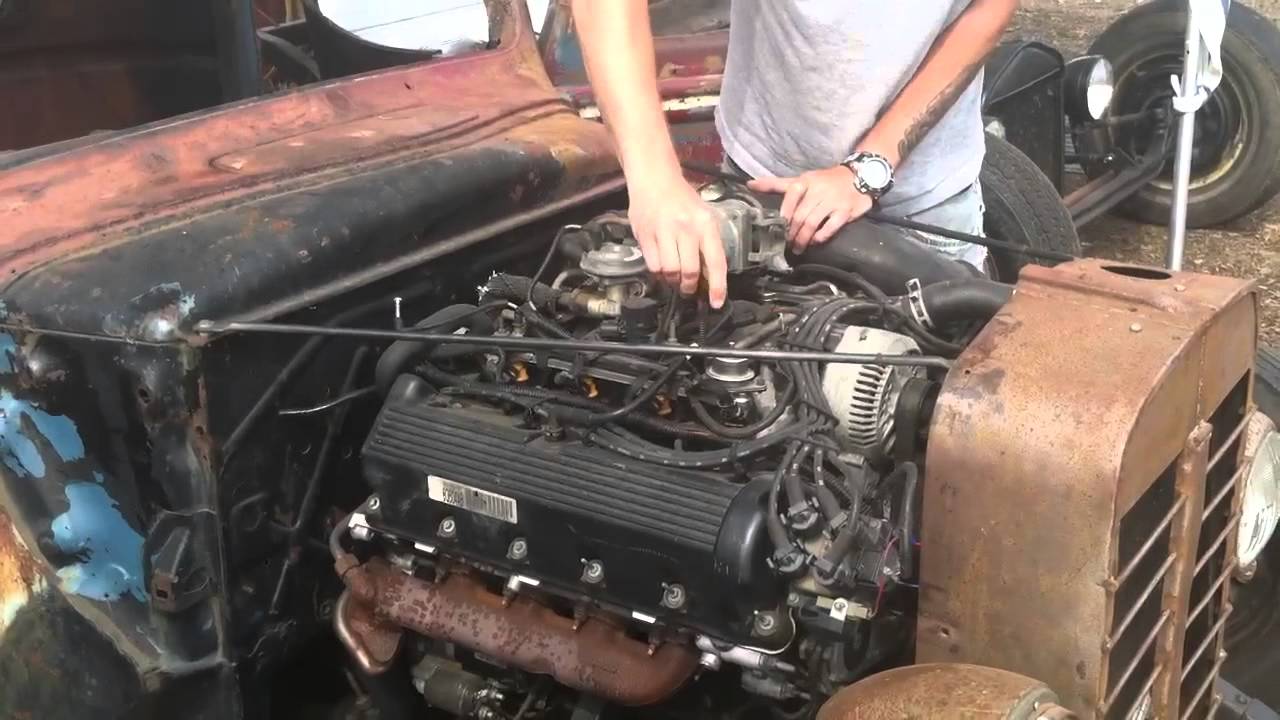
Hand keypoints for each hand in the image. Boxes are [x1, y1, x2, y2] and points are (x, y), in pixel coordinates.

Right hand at [627, 177, 727, 307]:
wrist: (654, 177)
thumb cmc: (681, 198)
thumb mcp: (704, 215)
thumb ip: (708, 242)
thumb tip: (710, 275)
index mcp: (706, 224)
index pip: (716, 261)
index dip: (717, 286)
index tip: (716, 302)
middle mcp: (686, 228)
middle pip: (689, 271)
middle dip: (689, 287)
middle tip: (689, 289)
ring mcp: (663, 231)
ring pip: (670, 271)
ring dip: (673, 281)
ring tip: (674, 278)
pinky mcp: (645, 235)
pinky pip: (653, 265)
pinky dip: (658, 272)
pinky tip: (661, 266)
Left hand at [748, 166, 872, 253]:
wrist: (858, 176)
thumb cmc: (825, 181)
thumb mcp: (801, 180)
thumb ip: (776, 184)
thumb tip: (750, 184)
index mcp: (806, 181)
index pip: (791, 193)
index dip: (784, 212)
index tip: (777, 227)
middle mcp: (819, 190)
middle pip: (800, 214)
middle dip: (791, 232)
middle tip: (786, 243)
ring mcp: (833, 201)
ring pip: (813, 222)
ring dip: (803, 238)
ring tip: (798, 247)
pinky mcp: (846, 211)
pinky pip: (831, 226)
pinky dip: (821, 236)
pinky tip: (815, 241)